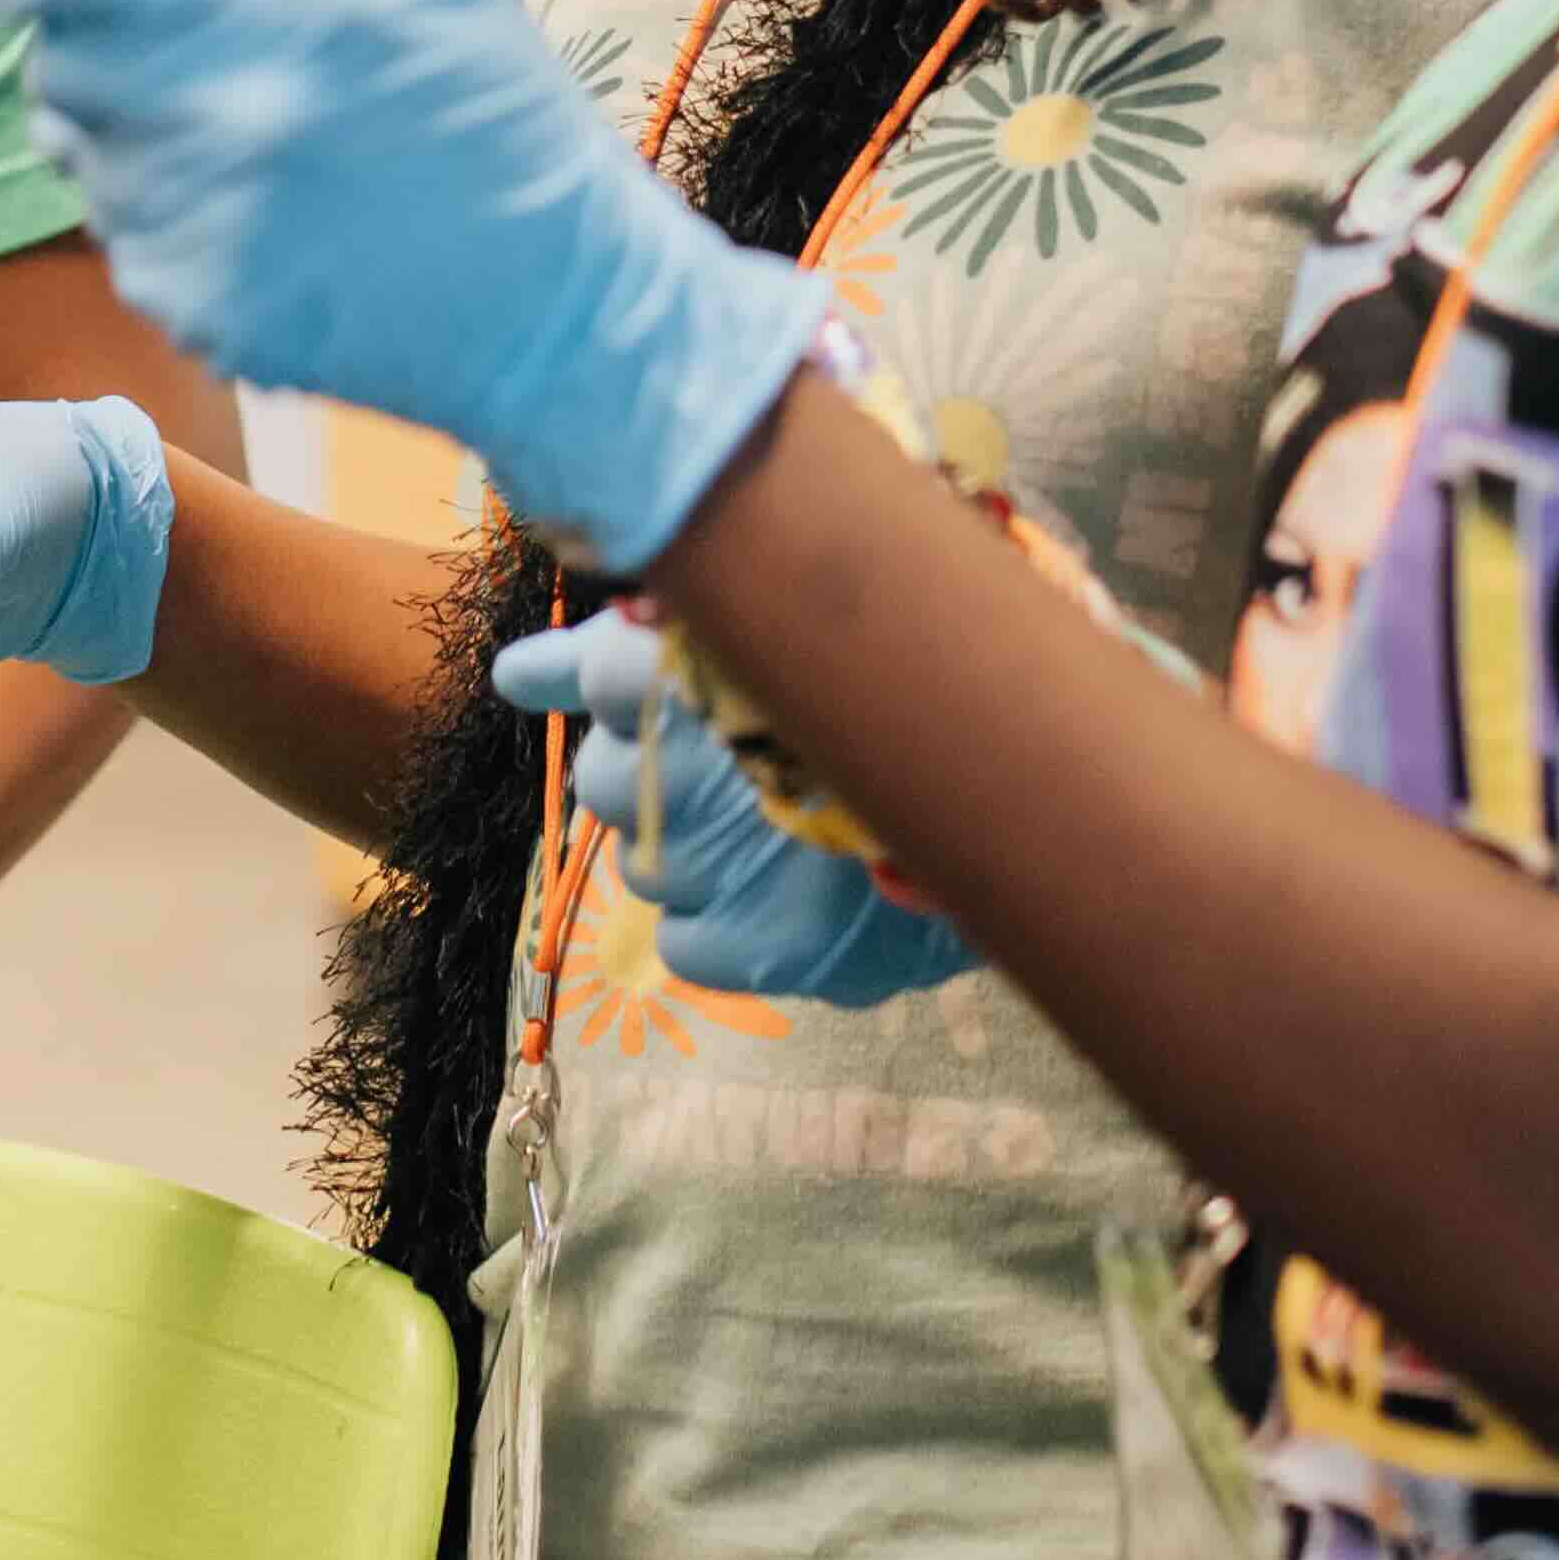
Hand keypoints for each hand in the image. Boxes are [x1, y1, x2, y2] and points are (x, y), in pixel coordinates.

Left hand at [0, 0, 827, 574]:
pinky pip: (119, 237)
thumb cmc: (501, 123)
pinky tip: (252, 204)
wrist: (555, 317)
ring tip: (233, 120)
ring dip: (120, 123)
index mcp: (272, 29)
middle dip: (87, 34)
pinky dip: (156, 209)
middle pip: (58, 62)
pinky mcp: (192, 314)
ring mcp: (194, 236)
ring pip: (80, 151)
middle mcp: (213, 138)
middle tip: (174, 30)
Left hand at [496, 612, 969, 1010]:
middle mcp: (685, 770)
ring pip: (644, 864)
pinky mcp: (748, 949)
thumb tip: (655, 610)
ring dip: (684, 847)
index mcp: (703, 673)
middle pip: (610, 776)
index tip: (534, 676)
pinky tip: (769, 901)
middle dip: (646, 771)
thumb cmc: (945, 704)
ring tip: (770, 837)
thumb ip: (748, 619)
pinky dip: (711, 926)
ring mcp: (710, 869)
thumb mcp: (855, 628)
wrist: (1024, 820)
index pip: (596, 669)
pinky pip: (682, 943)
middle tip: (720, 766)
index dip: (568, 672)